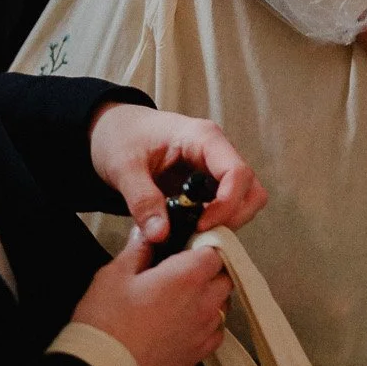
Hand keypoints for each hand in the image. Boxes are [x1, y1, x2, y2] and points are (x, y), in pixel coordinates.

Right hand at [71, 230, 232, 365]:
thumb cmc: (105, 325)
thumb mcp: (114, 275)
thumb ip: (139, 250)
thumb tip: (149, 237)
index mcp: (188, 276)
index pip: (215, 250)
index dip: (201, 247)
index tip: (186, 249)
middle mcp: (204, 302)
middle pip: (224, 276)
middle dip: (208, 271)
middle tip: (181, 274)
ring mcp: (204, 330)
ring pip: (223, 304)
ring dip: (209, 297)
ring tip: (180, 300)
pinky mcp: (198, 355)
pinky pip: (216, 332)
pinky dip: (207, 325)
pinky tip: (184, 324)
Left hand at [88, 101, 265, 244]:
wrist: (115, 130)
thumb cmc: (121, 138)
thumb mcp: (124, 168)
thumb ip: (142, 199)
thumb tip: (161, 235)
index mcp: (204, 138)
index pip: (238, 172)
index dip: (227, 205)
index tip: (200, 226)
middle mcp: (219, 152)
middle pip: (251, 189)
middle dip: (233, 217)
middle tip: (199, 235)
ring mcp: (216, 169)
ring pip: (245, 200)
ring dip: (227, 223)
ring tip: (191, 234)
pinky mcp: (209, 185)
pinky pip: (227, 207)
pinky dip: (216, 224)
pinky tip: (189, 230)